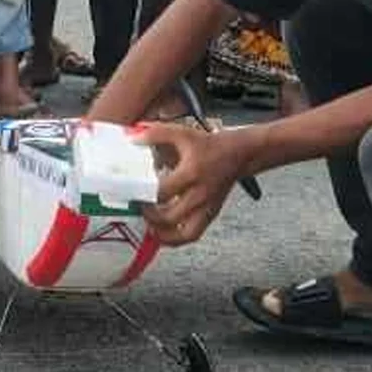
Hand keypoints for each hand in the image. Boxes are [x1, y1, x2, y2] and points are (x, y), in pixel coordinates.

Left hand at [138, 122, 250, 246]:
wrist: (237, 154)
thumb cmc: (209, 145)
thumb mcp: (181, 133)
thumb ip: (155, 134)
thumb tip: (133, 139)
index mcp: (191, 173)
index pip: (162, 192)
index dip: (144, 196)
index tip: (133, 192)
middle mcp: (200, 194)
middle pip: (169, 216)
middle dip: (150, 216)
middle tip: (139, 208)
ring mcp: (207, 207)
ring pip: (184, 234)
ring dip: (163, 234)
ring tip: (150, 226)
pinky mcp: (211, 214)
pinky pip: (193, 235)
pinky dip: (177, 238)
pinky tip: (164, 232)